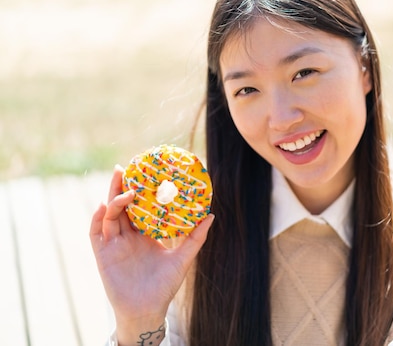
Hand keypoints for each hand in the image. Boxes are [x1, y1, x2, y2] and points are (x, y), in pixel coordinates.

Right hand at [89, 165, 213, 338]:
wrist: (148, 309)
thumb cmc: (165, 285)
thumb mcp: (183, 258)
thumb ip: (196, 238)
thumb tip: (211, 215)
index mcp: (144, 234)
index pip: (139, 207)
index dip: (139, 190)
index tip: (144, 172)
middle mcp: (127, 236)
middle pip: (121, 206)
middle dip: (120, 187)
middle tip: (124, 168)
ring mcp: (114, 245)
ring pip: (109, 215)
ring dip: (113, 199)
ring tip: (122, 186)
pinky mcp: (103, 255)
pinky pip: (96, 234)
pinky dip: (98, 219)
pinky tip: (104, 206)